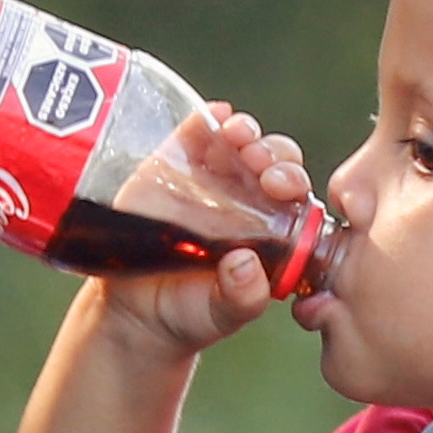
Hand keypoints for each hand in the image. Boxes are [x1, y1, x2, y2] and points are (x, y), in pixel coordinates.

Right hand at [91, 104, 318, 358]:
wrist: (136, 311)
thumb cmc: (190, 313)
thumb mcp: (221, 314)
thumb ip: (241, 297)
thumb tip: (245, 266)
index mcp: (273, 230)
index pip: (296, 197)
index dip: (295, 185)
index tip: (283, 187)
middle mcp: (248, 199)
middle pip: (275, 162)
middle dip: (275, 157)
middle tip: (262, 167)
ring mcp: (212, 178)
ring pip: (241, 142)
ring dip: (247, 134)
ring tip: (239, 139)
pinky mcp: (174, 165)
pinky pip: (196, 133)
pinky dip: (208, 120)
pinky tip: (215, 117)